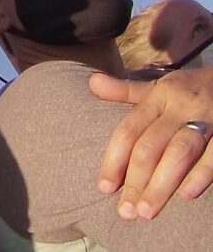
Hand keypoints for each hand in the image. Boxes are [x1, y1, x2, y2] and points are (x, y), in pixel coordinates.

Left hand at [91, 67, 212, 218]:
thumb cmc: (187, 90)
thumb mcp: (157, 86)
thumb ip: (125, 90)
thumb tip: (92, 83)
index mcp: (157, 98)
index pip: (129, 130)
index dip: (114, 159)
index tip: (104, 187)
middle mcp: (178, 109)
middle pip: (151, 146)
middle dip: (135, 180)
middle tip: (125, 210)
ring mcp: (204, 121)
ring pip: (178, 154)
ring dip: (161, 184)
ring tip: (147, 211)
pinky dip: (200, 175)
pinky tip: (186, 195)